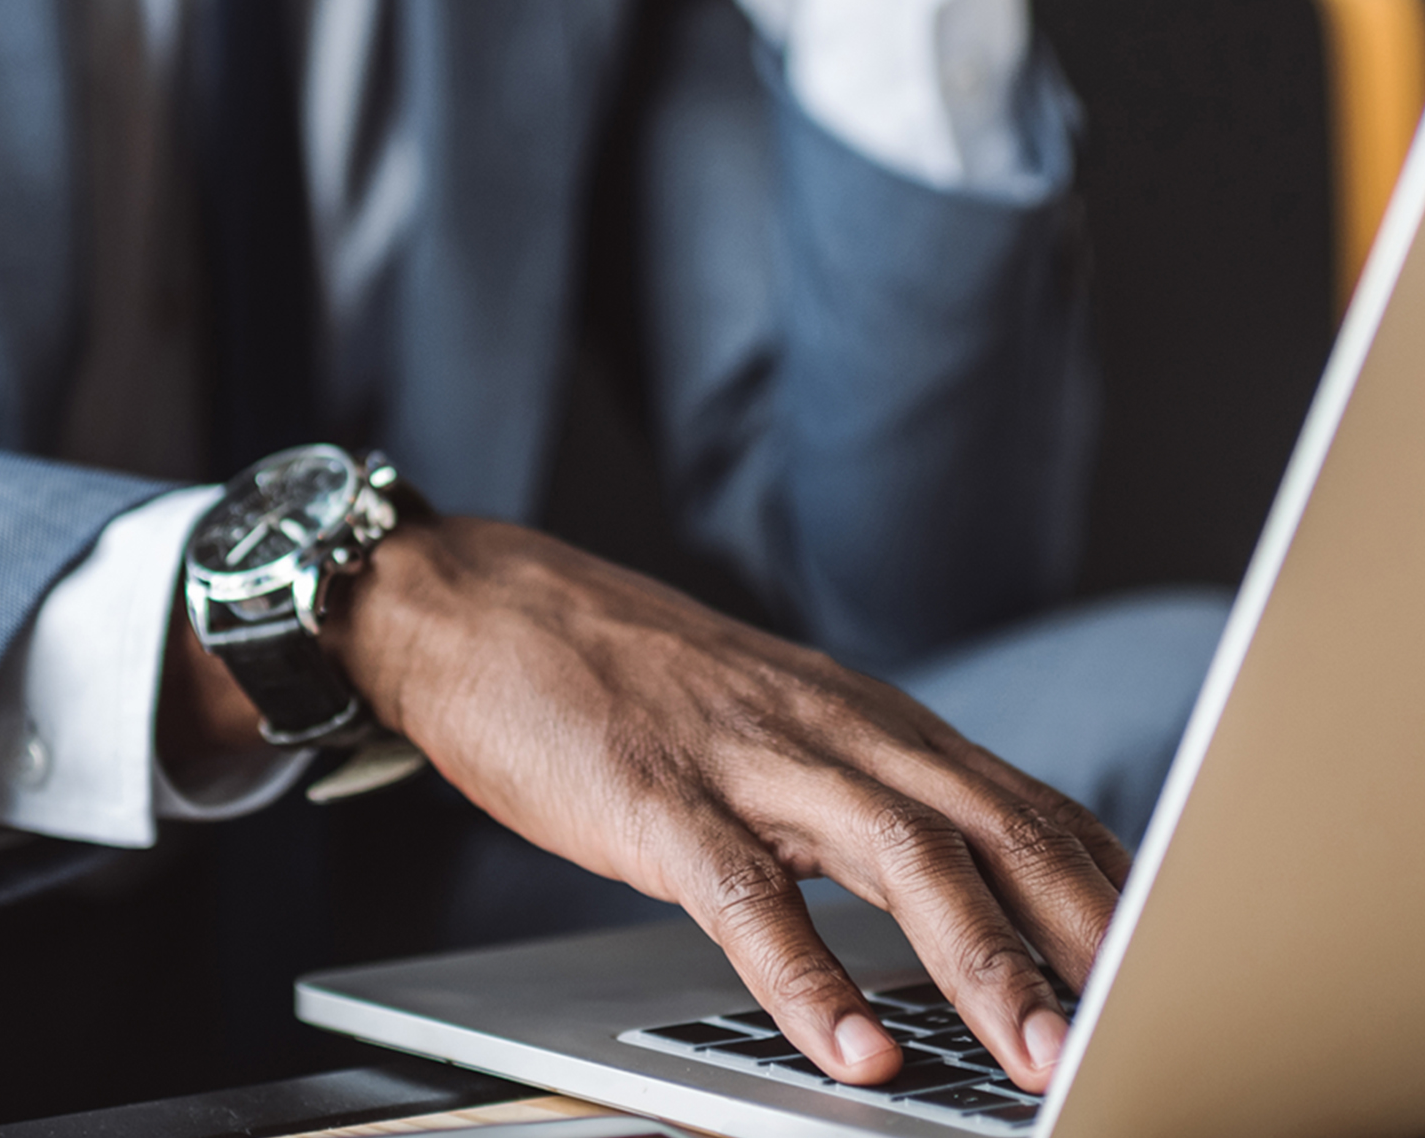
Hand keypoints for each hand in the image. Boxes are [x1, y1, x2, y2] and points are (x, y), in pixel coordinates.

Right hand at [308, 516, 1130, 1093]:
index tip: (1167, 960)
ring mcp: (746, 758)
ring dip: (978, 960)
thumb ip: (863, 788)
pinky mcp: (655, 795)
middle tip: (1143, 1024)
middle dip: (1079, 932)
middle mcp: (833, 731)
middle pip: (992, 827)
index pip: (1021, 803)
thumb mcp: (781, 724)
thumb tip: (954, 875)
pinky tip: (847, 1048)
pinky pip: (744, 892)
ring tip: (1034, 1055)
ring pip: (898, 854)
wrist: (493, 606)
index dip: (1104, 885)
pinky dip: (805, 977)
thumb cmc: (641, 679)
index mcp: (868, 721)